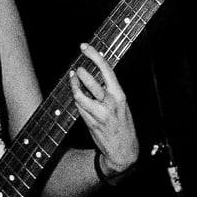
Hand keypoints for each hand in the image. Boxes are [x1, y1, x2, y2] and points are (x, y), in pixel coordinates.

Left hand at [71, 44, 138, 178]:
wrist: (123, 149)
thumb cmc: (122, 124)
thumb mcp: (122, 105)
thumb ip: (109, 91)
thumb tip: (94, 74)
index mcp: (120, 95)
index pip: (106, 70)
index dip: (94, 56)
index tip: (85, 47)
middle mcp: (110, 103)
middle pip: (91, 82)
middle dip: (81, 72)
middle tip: (77, 67)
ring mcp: (99, 113)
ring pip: (80, 95)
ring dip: (74, 85)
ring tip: (73, 78)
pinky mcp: (90, 121)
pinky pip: (79, 106)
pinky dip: (76, 99)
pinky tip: (77, 95)